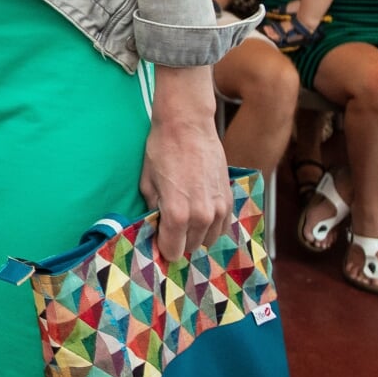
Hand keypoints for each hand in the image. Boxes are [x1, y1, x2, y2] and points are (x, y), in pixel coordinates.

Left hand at [139, 94, 230, 262]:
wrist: (188, 126)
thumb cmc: (162, 151)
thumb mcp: (148, 183)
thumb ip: (153, 211)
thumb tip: (156, 227)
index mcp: (178, 214)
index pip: (172, 251)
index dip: (163, 247)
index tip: (157, 240)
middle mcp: (202, 216)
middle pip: (191, 247)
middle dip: (178, 242)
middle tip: (168, 229)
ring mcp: (219, 209)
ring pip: (208, 239)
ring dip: (195, 235)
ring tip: (184, 221)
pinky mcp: (229, 199)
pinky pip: (223, 226)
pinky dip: (211, 226)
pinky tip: (200, 216)